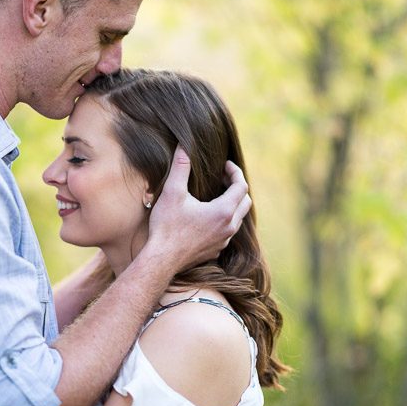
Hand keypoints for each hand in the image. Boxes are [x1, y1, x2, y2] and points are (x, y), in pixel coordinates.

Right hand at [147, 147, 250, 269]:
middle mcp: (229, 227)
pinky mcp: (215, 251)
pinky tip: (207, 216)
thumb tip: (184, 146)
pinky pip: (227, 232)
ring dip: (231, 204)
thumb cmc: (167, 226)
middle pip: (245, 202)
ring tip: (216, 195)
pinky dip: (223, 219)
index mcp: (223, 211)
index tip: (224, 165)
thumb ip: (180, 167)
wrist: (161, 259)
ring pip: (237, 218)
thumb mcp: (172, 192)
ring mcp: (223, 241)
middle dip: (237, 187)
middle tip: (222, 178)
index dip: (235, 172)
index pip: (242, 186)